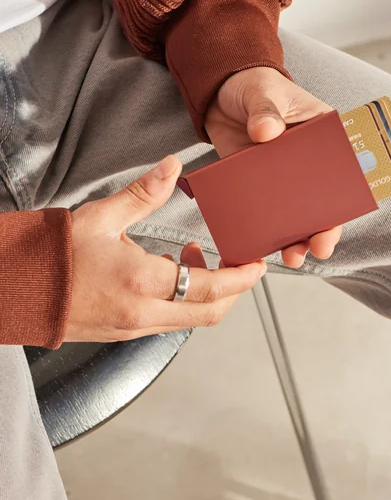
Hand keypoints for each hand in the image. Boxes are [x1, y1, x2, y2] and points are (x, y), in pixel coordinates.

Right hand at [64, 155, 265, 341]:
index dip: (242, 278)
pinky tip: (168, 273)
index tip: (257, 266)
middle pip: (209, 313)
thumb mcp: (100, 217)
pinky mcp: (122, 333)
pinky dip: (180, 300)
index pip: (212, 287)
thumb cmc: (50, 256)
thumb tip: (172, 167)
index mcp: (142, 282)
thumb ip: (143, 194)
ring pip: (188, 320)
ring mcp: (132, 328)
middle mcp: (142, 312)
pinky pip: (166, 321)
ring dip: (204, 294)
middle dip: (233, 291)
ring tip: (193, 258)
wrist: (14, 290)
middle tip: (240, 267)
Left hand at [204, 66, 342, 268]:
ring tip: (292, 257)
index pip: (345, 169)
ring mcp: (284, 179)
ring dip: (297, 238)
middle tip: (319, 246)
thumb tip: (266, 131)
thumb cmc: (253, 86)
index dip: (349, 194)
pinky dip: (265, 232)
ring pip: (297, 215)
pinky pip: (266, 214)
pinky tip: (261, 248)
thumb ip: (264, 109)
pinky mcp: (258, 187)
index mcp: (324, 137)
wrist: (218, 93)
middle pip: (325, 202)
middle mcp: (309, 164)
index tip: (344, 214)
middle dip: (324, 228)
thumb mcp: (262, 92)